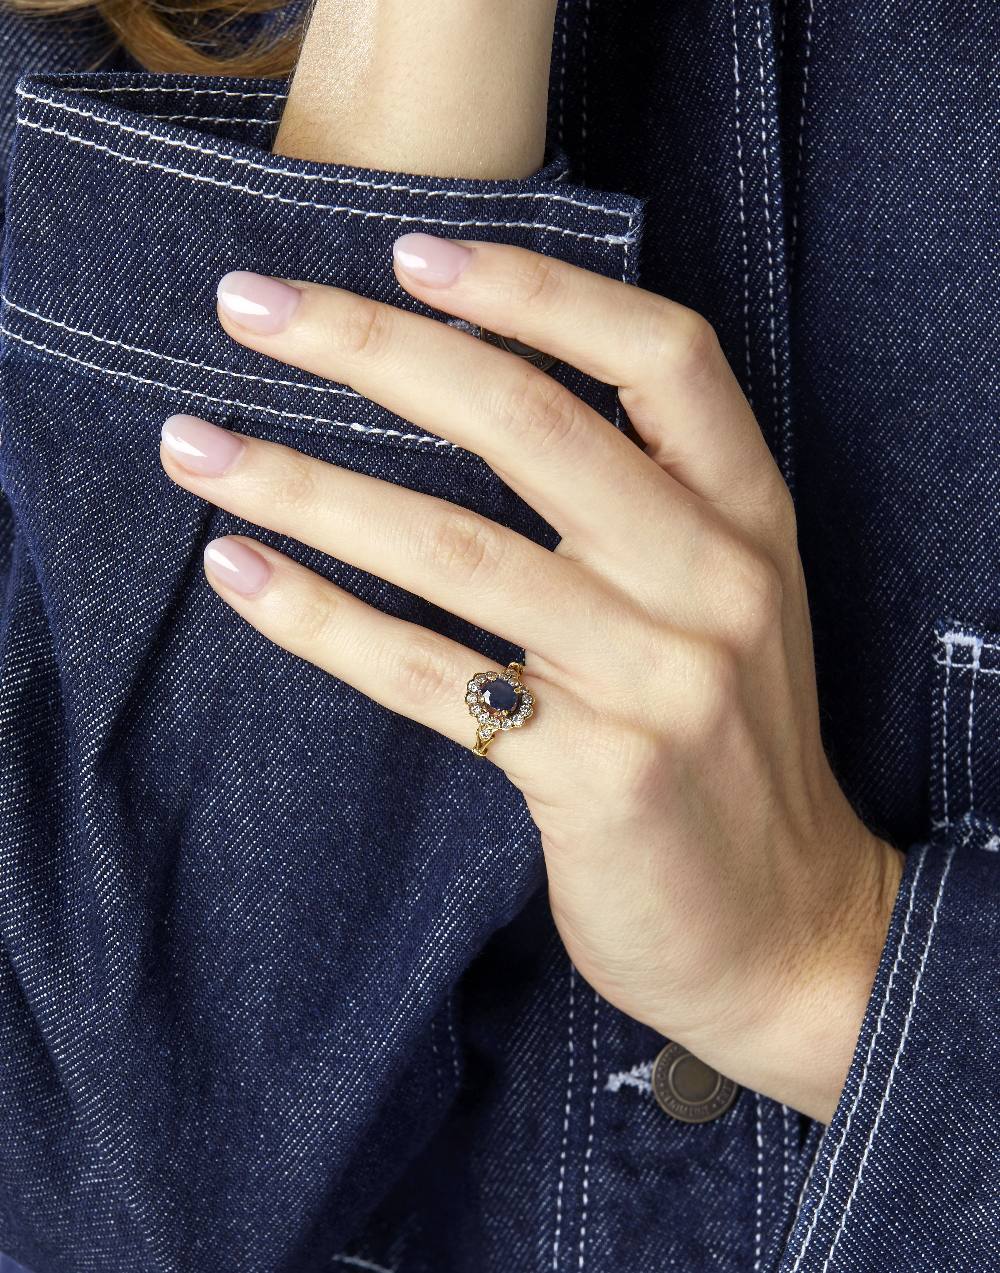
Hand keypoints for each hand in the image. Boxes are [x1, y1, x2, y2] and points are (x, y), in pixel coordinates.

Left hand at [158, 234, 904, 1123]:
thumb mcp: (724, 603)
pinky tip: (242, 573)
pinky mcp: (598, 775)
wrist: (784, 922)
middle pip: (531, 424)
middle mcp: (713, 580)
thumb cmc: (729, 748)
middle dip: (374, 350)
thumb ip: (643, 507)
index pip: (660, 355)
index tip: (409, 252)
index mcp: (748, 518)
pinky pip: (432, 677)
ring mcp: (658, 680)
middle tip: (249, 308)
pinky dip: (322, 621)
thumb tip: (474, 397)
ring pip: (456, 548)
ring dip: (307, 487)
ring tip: (196, 446)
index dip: (535, 292)